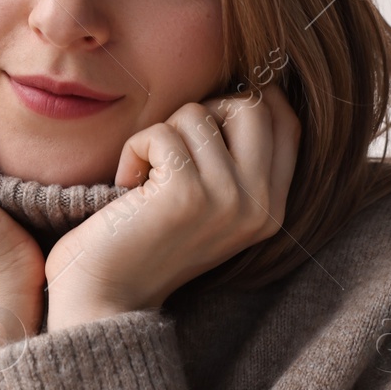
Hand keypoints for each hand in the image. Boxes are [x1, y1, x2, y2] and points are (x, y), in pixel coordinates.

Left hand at [42, 82, 301, 329]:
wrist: (104, 298)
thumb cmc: (142, 241)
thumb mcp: (207, 203)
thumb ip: (234, 161)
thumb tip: (244, 92)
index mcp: (273, 208)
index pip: (287, 121)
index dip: (246, 101)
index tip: (202, 123)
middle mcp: (261, 205)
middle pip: (252, 105)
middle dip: (203, 111)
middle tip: (172, 150)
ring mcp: (228, 200)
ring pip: (198, 113)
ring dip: (159, 136)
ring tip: (144, 178)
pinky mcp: (187, 194)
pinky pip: (160, 132)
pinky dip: (134, 150)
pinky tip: (127, 186)